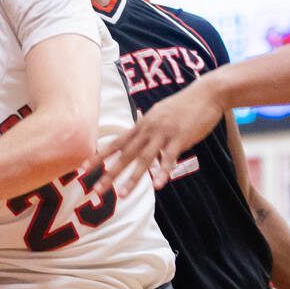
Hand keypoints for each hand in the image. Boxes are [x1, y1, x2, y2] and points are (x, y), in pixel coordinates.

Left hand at [87, 78, 226, 196]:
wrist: (206, 94)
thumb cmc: (185, 105)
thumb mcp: (160, 114)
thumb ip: (149, 128)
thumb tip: (141, 139)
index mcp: (142, 125)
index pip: (116, 143)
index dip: (99, 155)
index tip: (83, 168)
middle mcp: (149, 129)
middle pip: (125, 154)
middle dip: (109, 173)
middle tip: (96, 190)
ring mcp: (164, 133)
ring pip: (144, 158)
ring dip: (133, 178)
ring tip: (122, 195)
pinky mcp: (180, 138)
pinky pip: (169, 157)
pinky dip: (163, 171)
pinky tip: (158, 185)